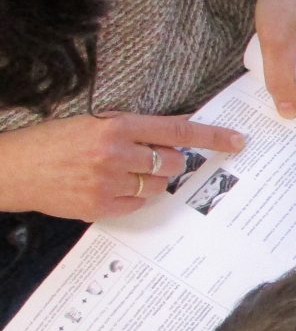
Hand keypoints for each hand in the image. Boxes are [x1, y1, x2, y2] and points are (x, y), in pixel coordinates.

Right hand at [0, 114, 245, 220]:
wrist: (13, 169)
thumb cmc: (54, 142)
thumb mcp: (94, 123)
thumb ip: (137, 128)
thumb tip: (179, 131)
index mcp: (116, 126)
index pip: (177, 132)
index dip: (212, 137)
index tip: (237, 141)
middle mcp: (115, 154)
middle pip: (172, 163)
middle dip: (167, 161)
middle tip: (145, 158)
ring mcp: (108, 183)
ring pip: (158, 186)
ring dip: (151, 180)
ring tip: (122, 172)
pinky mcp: (101, 207)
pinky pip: (138, 204)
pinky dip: (133, 197)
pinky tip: (111, 187)